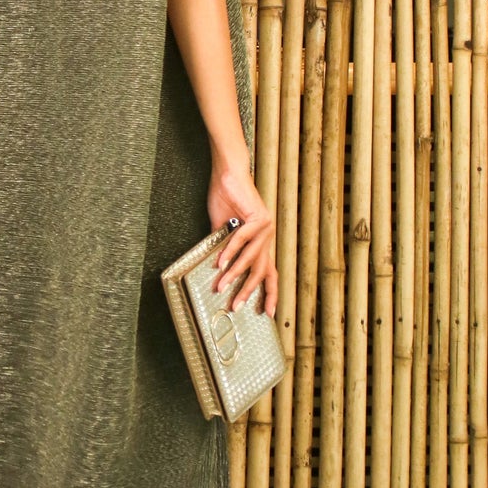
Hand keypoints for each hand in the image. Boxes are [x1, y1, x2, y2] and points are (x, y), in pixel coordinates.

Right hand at [206, 156, 277, 316]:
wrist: (227, 174)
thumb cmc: (226, 198)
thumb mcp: (223, 230)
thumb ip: (225, 248)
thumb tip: (217, 268)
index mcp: (262, 241)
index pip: (270, 272)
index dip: (270, 293)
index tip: (268, 312)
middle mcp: (268, 236)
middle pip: (263, 271)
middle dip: (250, 292)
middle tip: (237, 306)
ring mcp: (266, 227)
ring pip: (252, 258)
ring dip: (235, 274)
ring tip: (222, 287)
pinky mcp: (258, 217)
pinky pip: (242, 240)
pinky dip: (230, 252)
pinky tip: (220, 263)